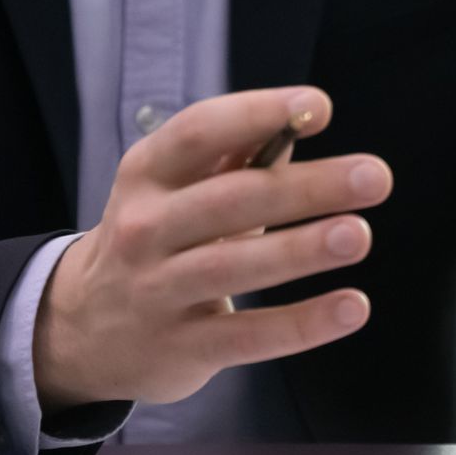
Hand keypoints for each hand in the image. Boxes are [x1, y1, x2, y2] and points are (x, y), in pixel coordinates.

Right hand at [34, 88, 392, 410]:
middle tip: (374, 177)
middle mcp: (145, 228)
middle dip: (306, 187)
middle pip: (231, 199)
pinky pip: (250, 335)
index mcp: (147, 174)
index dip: (259, 114)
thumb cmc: (155, 241)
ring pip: (236, 266)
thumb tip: (297, 123)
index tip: (317, 106)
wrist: (81, 330)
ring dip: (302, 249)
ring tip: (359, 235)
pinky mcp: (182, 348)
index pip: (201, 132)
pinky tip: (352, 307)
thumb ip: (233, 157)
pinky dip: (304, 324)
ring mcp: (159, 290)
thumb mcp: (174, 191)